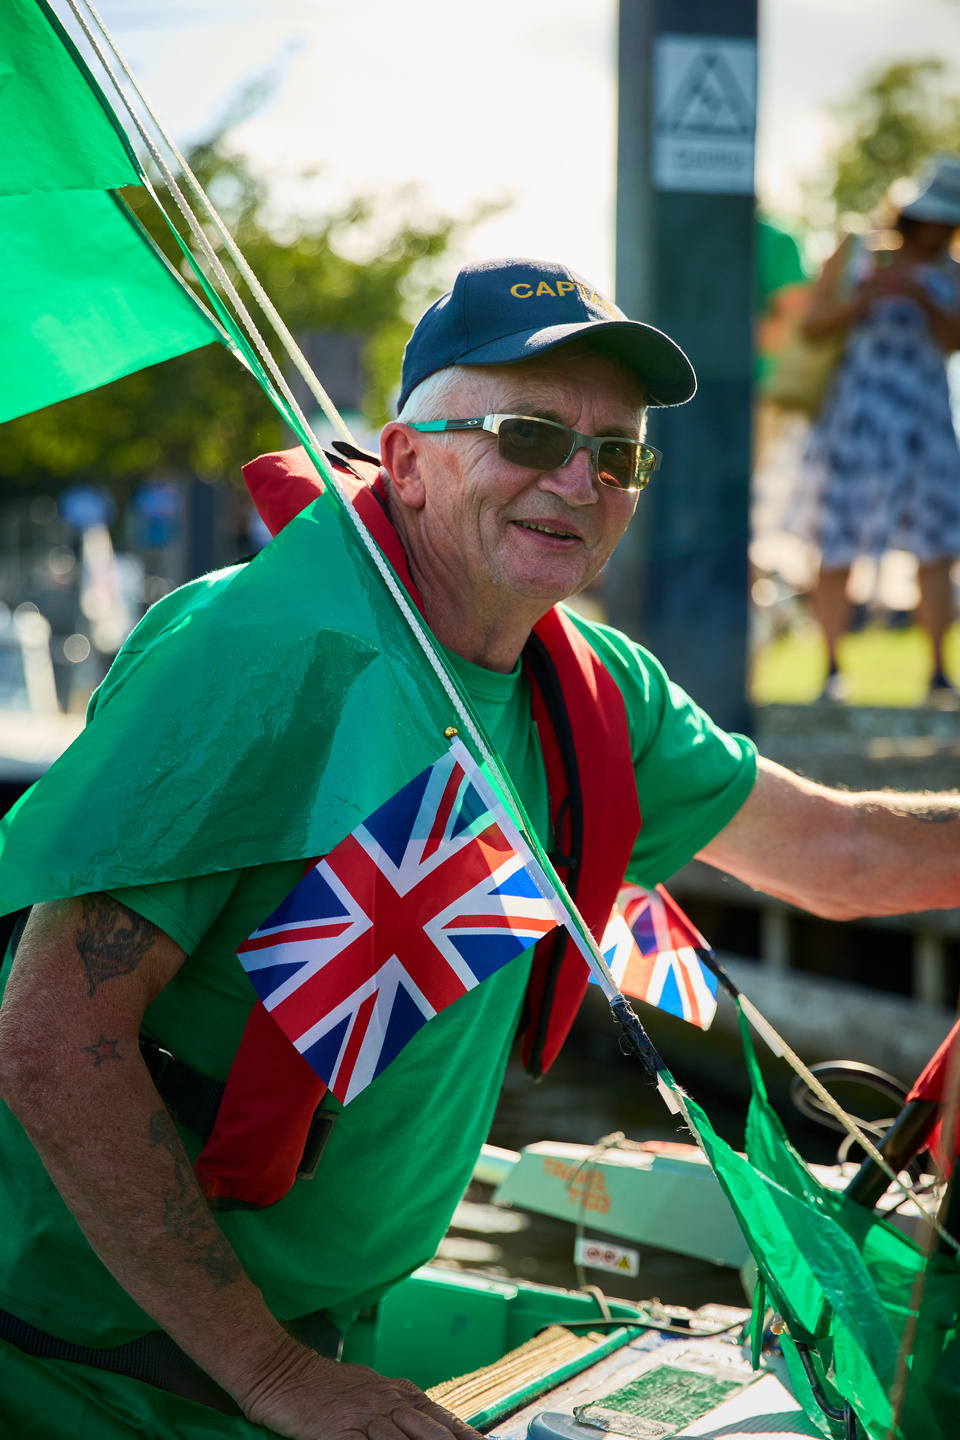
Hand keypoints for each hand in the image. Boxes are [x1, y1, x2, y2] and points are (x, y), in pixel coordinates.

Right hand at [241, 1346, 483, 1439]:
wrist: (278, 1370)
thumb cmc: (323, 1387)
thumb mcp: (369, 1392)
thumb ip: (399, 1409)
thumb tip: (431, 1428)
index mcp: (397, 1391)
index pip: (442, 1418)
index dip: (466, 1437)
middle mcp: (386, 1401)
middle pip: (430, 1433)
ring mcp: (363, 1415)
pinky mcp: (337, 1430)